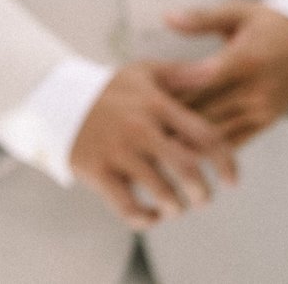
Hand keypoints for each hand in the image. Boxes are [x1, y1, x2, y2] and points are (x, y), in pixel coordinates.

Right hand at [68, 62, 239, 229]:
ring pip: (161, 192)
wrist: (54, 98)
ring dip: (176, 207)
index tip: (232, 181)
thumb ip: (182, 74)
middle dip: (202, 192)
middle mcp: (139, 128)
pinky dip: (145, 219)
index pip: (205, 136)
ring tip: (177, 208)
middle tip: (203, 199)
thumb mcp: (142, 74)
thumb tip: (218, 68)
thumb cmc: (106, 89)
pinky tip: (151, 216)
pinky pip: (128, 207)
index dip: (226, 162)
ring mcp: (118, 151)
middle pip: (187, 168)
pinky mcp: (97, 171)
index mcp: (156, 105)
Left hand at [158, 0, 287, 145]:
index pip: (205, 78)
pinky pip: (232, 141)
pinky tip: (177, 153)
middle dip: (171, 117)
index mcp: (248, 60)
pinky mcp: (264, 124)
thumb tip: (168, 17)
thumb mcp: (238, 12)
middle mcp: (257, 90)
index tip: (145, 94)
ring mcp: (262, 111)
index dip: (175, 87)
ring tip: (148, 144)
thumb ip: (202, 18)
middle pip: (207, 108)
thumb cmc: (266, 25)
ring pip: (216, 130)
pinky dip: (205, 148)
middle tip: (135, 125)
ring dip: (184, 138)